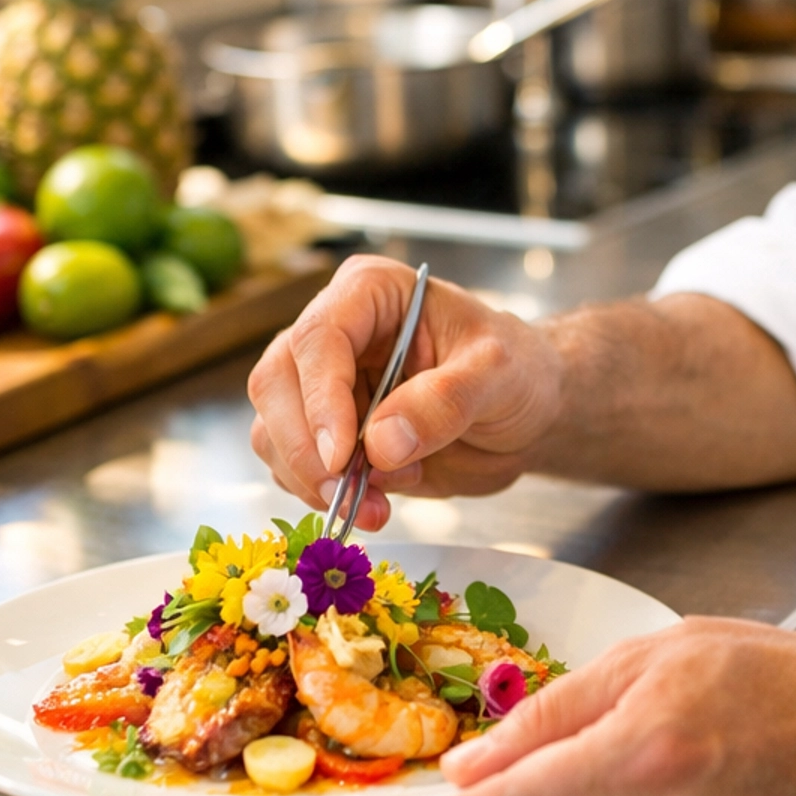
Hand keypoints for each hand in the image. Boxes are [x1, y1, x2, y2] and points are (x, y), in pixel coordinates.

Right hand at [247, 255, 562, 529]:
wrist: (523, 415)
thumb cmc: (517, 371)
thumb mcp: (499, 374)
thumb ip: (446, 400)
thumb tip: (380, 444)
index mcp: (371, 293)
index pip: (319, 337)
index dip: (320, 398)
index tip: (341, 455)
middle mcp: (334, 333)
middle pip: (275, 383)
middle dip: (305, 448)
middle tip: (348, 493)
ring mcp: (322, 385)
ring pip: (272, 430)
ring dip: (312, 480)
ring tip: (380, 503)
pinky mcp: (324, 434)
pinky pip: (291, 466)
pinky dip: (321, 496)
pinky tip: (374, 502)